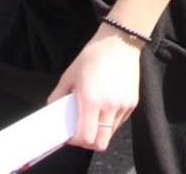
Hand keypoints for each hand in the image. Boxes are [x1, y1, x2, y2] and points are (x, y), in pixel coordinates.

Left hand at [54, 27, 141, 151]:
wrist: (119, 42)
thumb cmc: (93, 56)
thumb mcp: (70, 75)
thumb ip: (59, 96)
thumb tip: (53, 111)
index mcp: (91, 100)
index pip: (85, 137)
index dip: (76, 141)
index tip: (70, 135)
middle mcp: (109, 106)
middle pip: (100, 143)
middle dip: (89, 142)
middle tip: (82, 132)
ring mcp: (122, 106)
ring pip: (110, 134)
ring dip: (100, 132)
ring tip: (93, 117)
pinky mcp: (132, 103)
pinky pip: (119, 122)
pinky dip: (110, 122)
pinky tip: (105, 107)